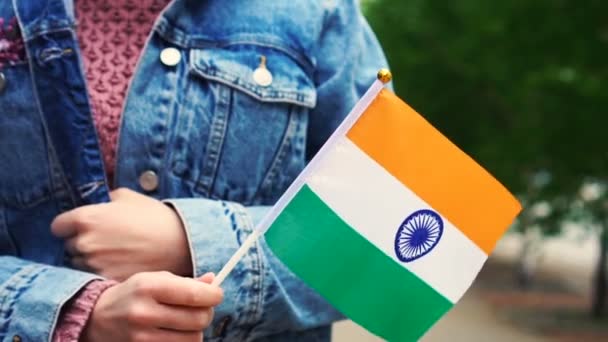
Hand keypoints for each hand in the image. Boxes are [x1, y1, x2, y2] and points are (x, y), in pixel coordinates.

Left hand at [51, 188, 192, 280]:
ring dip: (94, 262)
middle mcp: (84, 242)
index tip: (83, 229)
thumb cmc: (155, 217)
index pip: (58, 226)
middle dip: (84, 245)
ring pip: (82, 265)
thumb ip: (106, 200)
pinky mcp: (107, 280)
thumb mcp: (129, 197)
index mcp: (86, 218)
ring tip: (117, 256)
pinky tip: (122, 266)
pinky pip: (97, 278)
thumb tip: (99, 204)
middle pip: (70, 248)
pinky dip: (106, 274)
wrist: (180, 243)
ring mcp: (95, 264)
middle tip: (107, 243)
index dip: (71, 227)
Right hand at [83, 271, 222, 341]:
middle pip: (199, 319)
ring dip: (196, 331)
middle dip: (206, 313)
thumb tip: (213, 281)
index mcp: (149, 287)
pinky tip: (175, 333)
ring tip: (185, 322)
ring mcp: (142, 338)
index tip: (216, 294)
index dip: (214, 295)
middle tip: (201, 308)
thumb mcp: (155, 279)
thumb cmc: (134, 294)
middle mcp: (144, 313)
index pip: (195, 295)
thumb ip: (186, 282)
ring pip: (193, 339)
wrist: (96, 319)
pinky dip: (183, 341)